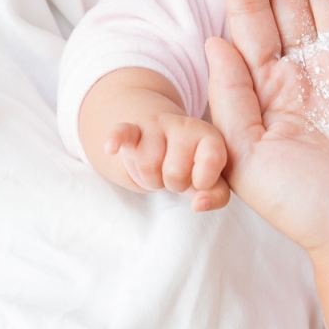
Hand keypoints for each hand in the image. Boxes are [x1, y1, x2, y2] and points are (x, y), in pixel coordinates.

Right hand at [80, 67, 229, 211]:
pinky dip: (115, 140)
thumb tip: (199, 204)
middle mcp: (185, 125)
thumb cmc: (193, 166)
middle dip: (172, 184)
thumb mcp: (211, 181)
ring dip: (151, 179)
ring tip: (159, 169)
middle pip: (174, 173)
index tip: (199, 179)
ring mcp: (157, 124)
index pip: (208, 168)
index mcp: (211, 138)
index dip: (201, 183)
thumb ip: (216, 196)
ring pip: (148, 166)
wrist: (167, 142)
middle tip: (175, 175)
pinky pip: (122, 132)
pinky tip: (112, 147)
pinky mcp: (133, 128)